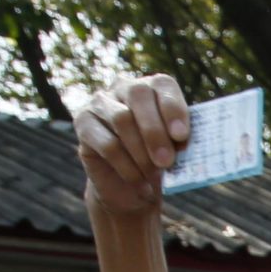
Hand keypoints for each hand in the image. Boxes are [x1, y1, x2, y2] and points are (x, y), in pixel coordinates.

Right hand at [74, 74, 190, 218]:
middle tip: (167, 161)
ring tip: (155, 176)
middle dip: (155, 131)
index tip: (182, 136)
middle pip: (138, 96)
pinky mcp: (83, 123)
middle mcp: (124, 87)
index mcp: (153, 87)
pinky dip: (127, 167)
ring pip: (121, 118)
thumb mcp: (179, 150)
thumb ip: (182, 140)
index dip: (173, 109)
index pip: (162, 85)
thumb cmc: (161, 162)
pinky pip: (106, 143)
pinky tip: (140, 184)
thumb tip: (186, 142)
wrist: (131, 186)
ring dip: (141, 152)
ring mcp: (100, 103)